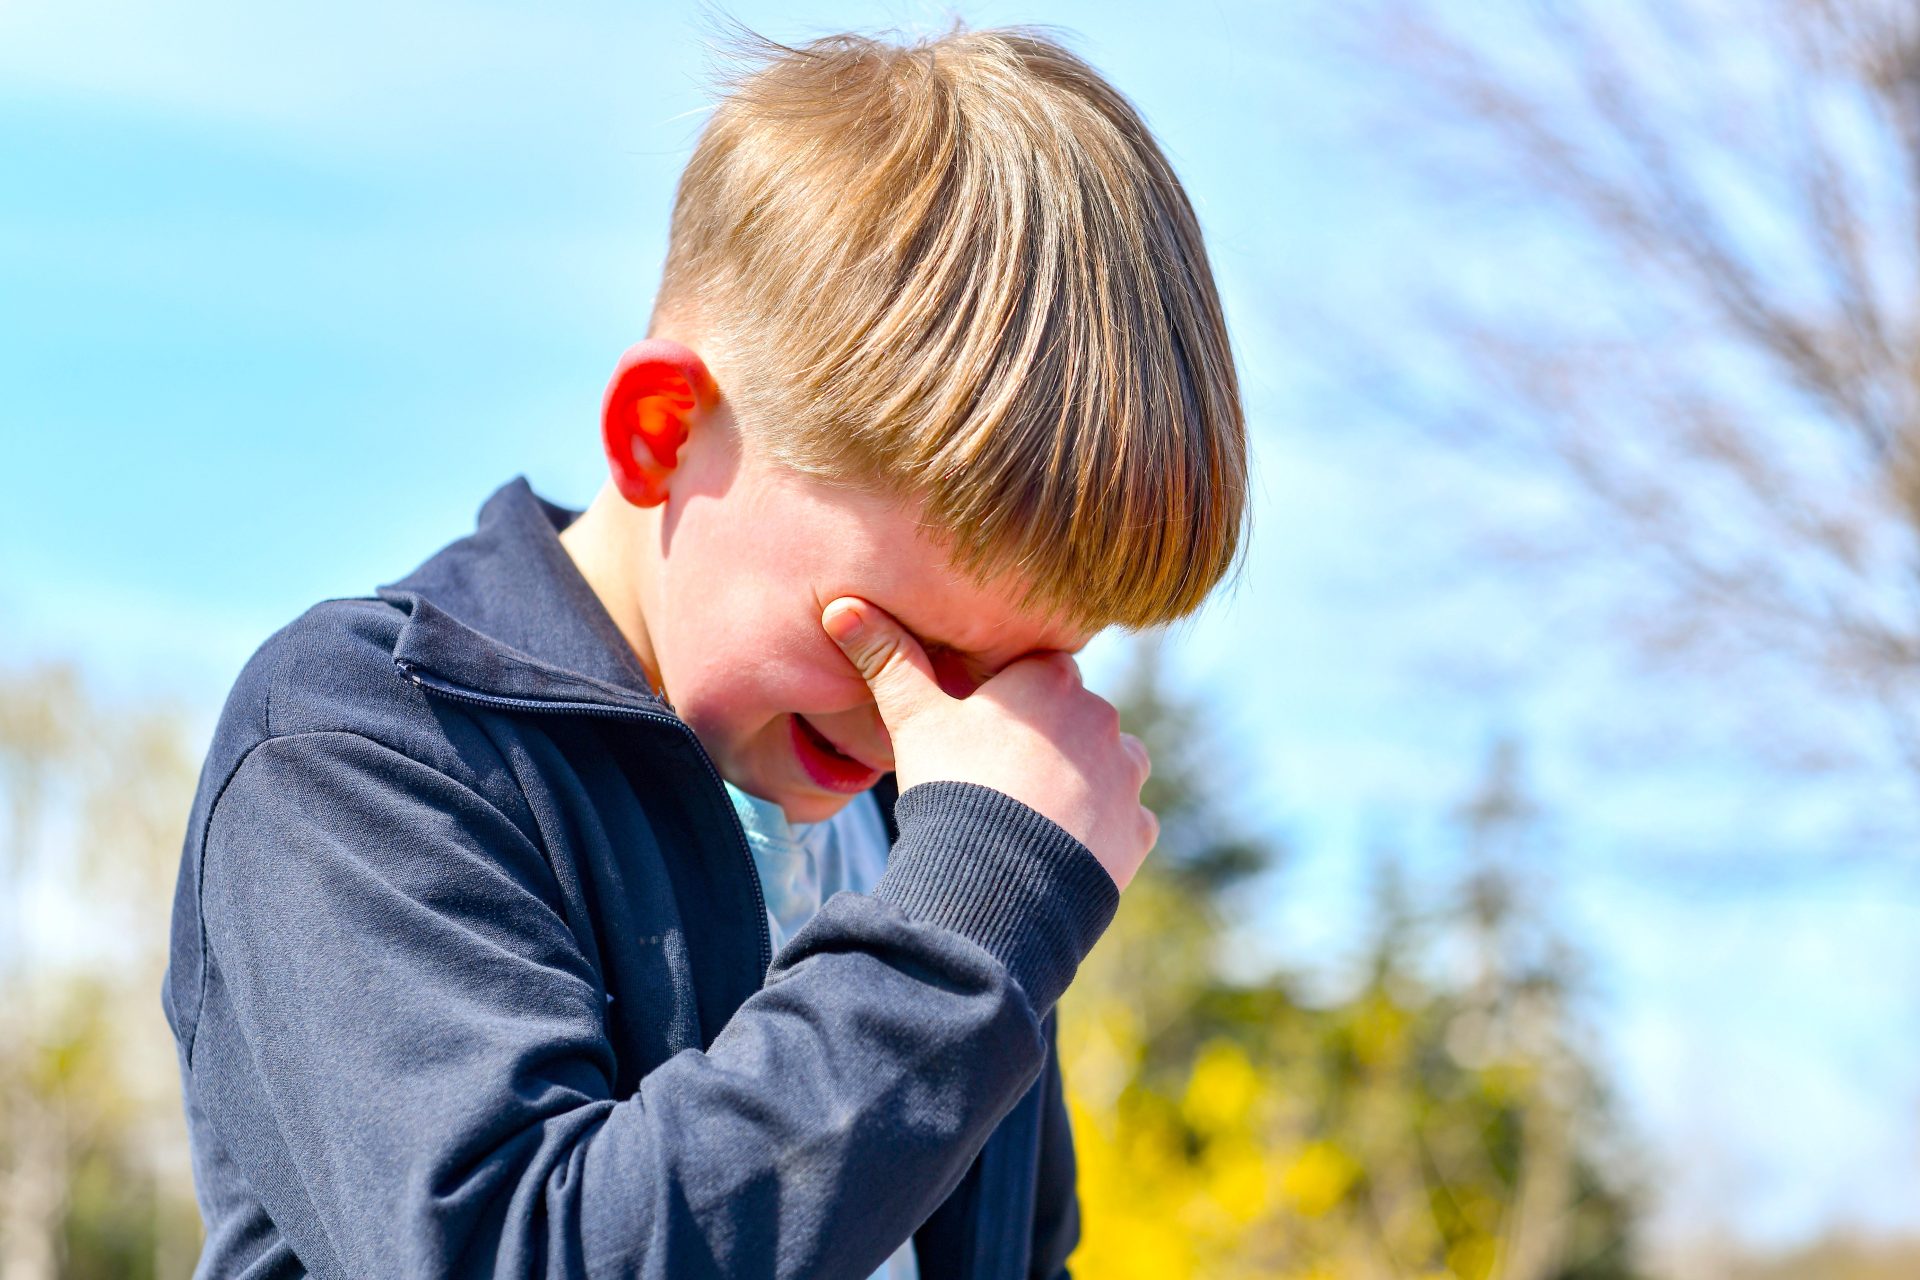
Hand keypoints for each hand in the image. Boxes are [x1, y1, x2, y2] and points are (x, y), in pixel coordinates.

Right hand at [821, 596, 1156, 891]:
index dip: (1011, 697)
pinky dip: (1101, 829)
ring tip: (1033, 811)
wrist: (995, 883)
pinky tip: (1061, 846)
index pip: (1038, 670)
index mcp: (1051, 678)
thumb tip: (841, 608)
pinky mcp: (1137, 828)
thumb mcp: (913, 720)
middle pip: (1074, 715)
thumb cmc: (952, 787)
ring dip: (1082, 778)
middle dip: (1047, 738)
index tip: (985, 726)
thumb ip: (888, 662)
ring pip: (1109, 763)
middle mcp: (1101, 716)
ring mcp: (1126, 774)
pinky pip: (1125, 818)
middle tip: (1001, 775)